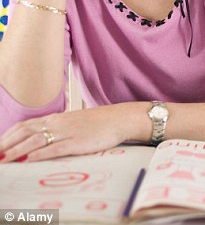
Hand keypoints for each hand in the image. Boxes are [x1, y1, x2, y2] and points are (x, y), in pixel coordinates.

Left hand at [0, 105, 131, 162]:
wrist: (119, 119)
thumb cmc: (99, 123)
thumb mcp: (74, 123)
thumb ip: (58, 129)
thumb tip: (43, 140)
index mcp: (55, 119)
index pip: (24, 126)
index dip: (7, 136)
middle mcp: (57, 124)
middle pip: (24, 132)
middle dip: (6, 144)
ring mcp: (66, 133)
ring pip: (35, 141)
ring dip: (17, 151)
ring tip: (4, 160)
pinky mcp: (77, 143)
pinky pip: (55, 149)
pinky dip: (39, 155)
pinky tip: (29, 160)